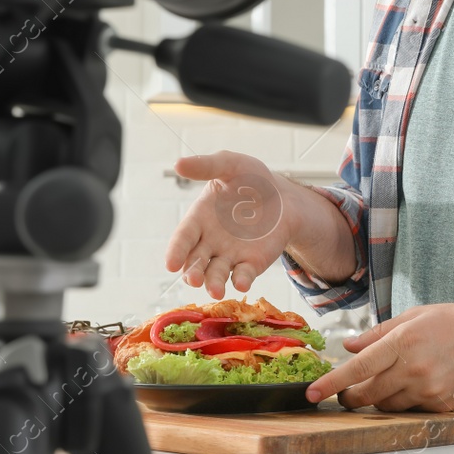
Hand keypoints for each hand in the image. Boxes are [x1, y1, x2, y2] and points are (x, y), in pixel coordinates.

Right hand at [165, 151, 296, 298]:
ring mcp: (229, 256)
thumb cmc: (250, 179)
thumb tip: (178, 164)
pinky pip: (243, 276)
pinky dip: (241, 281)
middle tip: (193, 279)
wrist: (283, 195)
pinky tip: (241, 283)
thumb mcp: (230, 165)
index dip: (176, 251)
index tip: (170, 264)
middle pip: (195, 262)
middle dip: (193, 272)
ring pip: (216, 274)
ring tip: (217, 290)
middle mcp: (209, 242)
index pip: (183, 238)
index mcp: (199, 219)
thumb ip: (206, 166)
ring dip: (214, 283)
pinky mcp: (250, 264)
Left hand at [305, 304, 453, 411]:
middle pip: (367, 394)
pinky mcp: (441, 408)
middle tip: (346, 393)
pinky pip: (410, 410)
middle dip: (351, 396)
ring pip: (387, 406)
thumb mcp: (418, 315)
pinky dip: (404, 401)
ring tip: (388, 382)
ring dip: (378, 399)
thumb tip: (350, 345)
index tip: (312, 393)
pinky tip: (416, 385)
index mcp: (405, 341)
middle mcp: (414, 370)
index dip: (332, 382)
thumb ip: (380, 332)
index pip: (358, 367)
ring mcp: (429, 392)